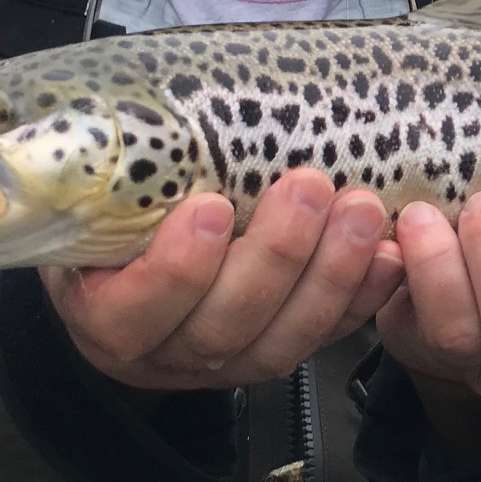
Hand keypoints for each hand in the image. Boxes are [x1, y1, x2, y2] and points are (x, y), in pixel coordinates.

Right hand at [41, 169, 403, 390]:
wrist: (135, 262)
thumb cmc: (112, 220)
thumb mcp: (92, 203)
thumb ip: (113, 181)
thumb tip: (140, 120)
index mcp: (107, 319)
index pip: (133, 314)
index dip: (176, 269)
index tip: (211, 208)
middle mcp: (167, 353)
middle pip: (224, 326)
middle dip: (277, 255)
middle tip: (310, 186)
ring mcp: (229, 362)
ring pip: (284, 339)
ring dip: (332, 273)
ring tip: (361, 211)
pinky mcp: (281, 350)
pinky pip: (327, 336)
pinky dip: (363, 296)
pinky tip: (388, 255)